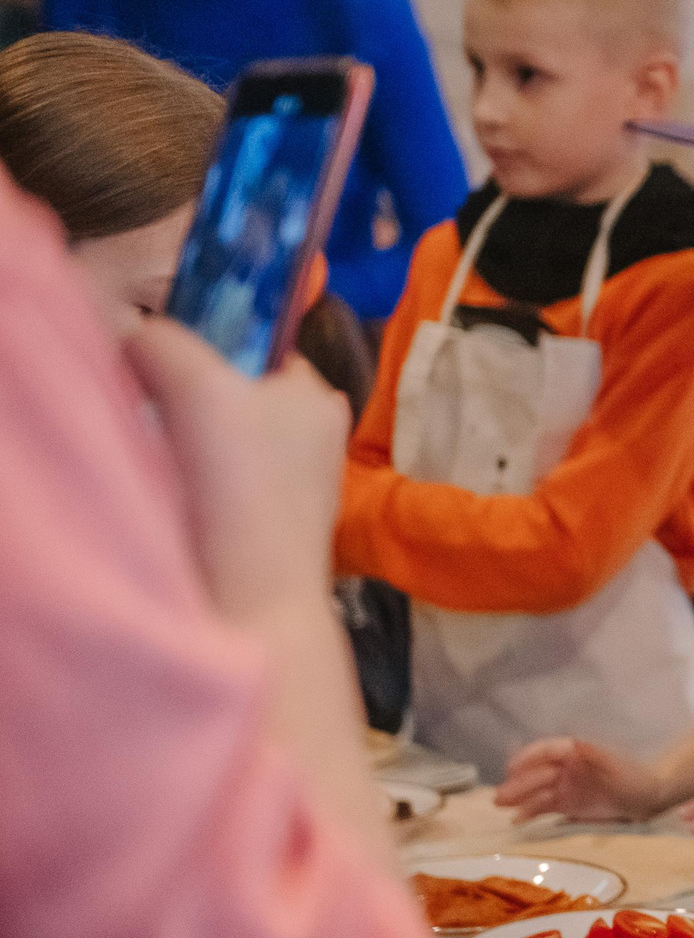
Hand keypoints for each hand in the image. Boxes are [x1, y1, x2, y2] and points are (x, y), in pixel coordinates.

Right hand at [124, 319, 349, 625]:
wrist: (254, 604)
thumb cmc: (241, 486)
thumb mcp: (201, 388)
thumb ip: (163, 343)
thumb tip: (135, 333)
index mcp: (315, 392)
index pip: (254, 342)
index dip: (201, 343)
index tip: (156, 363)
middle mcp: (314, 431)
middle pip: (231, 389)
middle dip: (186, 395)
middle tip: (148, 410)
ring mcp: (294, 482)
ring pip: (221, 437)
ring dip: (184, 441)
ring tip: (162, 458)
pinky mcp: (267, 524)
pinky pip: (220, 483)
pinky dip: (193, 482)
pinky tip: (174, 495)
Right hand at [497, 738, 665, 821]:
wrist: (651, 797)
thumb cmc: (636, 777)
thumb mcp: (617, 765)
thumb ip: (595, 755)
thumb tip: (576, 742)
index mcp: (576, 752)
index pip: (546, 751)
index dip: (527, 758)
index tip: (511, 767)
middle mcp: (567, 767)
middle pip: (537, 773)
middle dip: (518, 783)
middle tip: (498, 797)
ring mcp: (566, 786)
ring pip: (537, 791)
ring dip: (519, 798)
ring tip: (500, 806)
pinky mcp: (569, 804)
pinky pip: (545, 807)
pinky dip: (531, 812)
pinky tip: (518, 820)